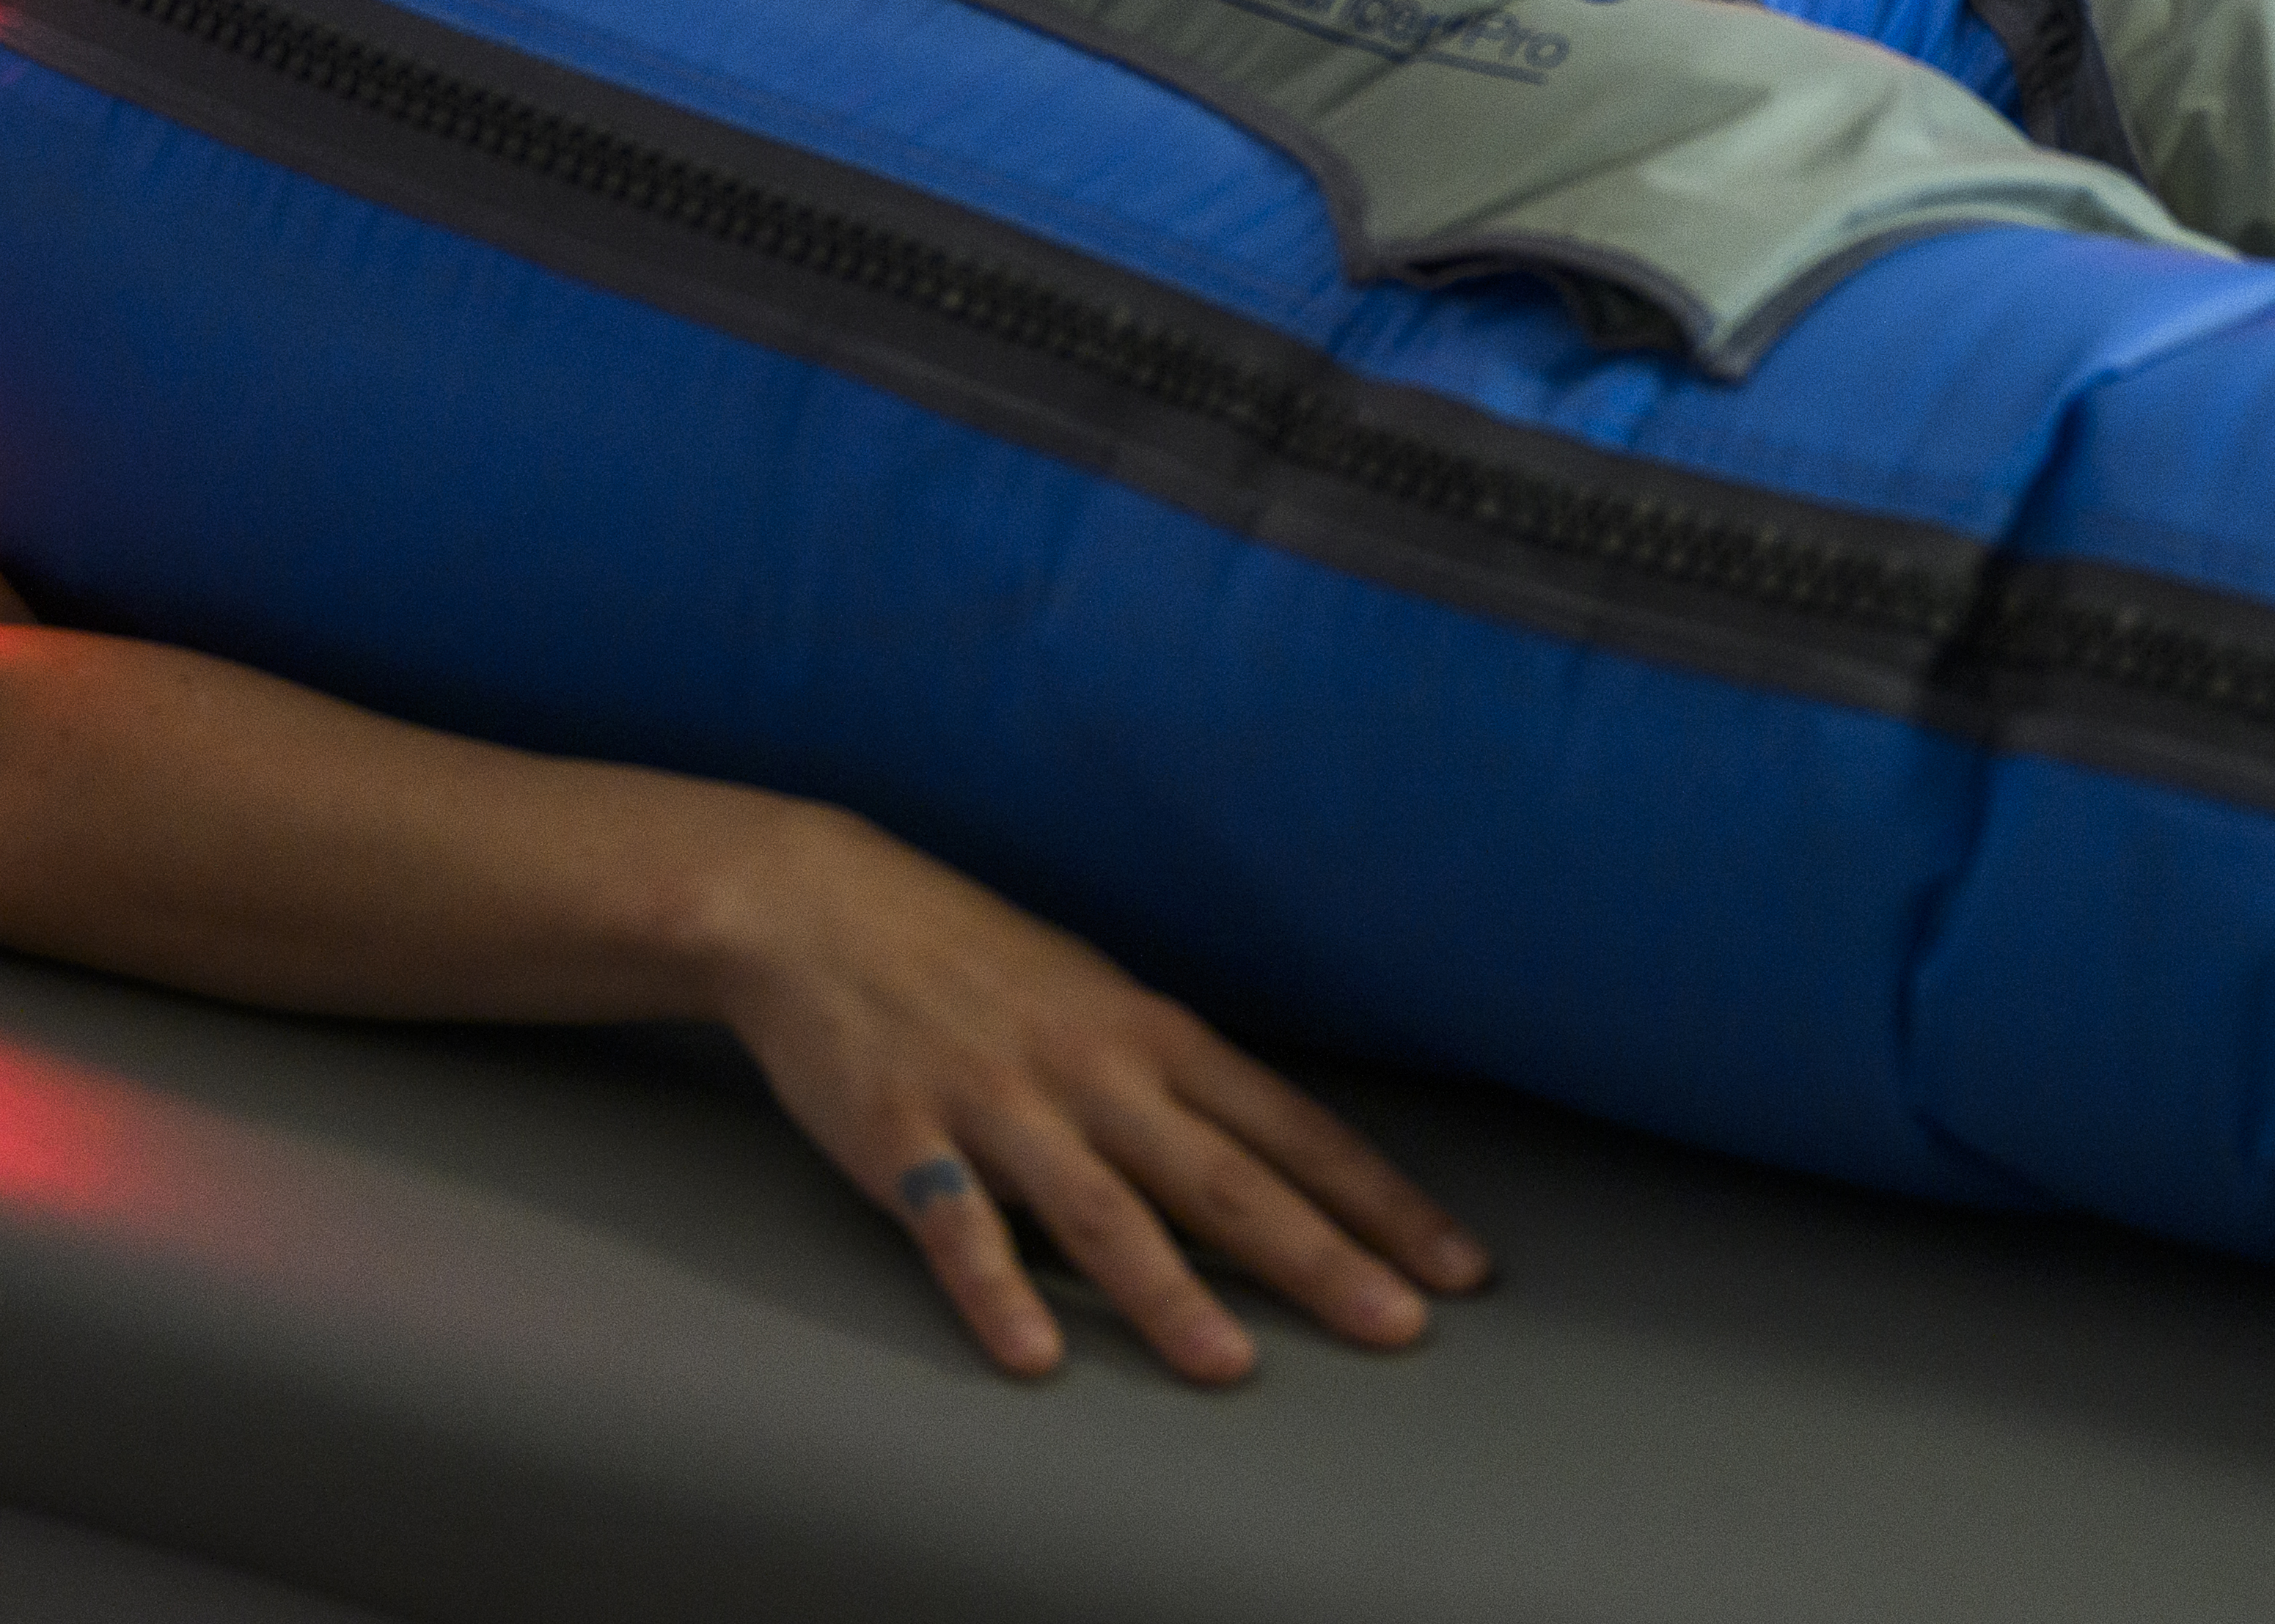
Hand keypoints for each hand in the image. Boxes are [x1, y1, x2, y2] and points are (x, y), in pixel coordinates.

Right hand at [699, 804, 1489, 1382]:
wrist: (818, 906)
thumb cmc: (969, 956)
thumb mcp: (1094, 995)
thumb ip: (1170, 1078)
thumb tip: (1264, 1149)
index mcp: (1149, 1033)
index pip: (1290, 1127)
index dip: (1378, 1200)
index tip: (1456, 1266)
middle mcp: (1091, 1071)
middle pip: (1222, 1178)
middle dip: (1318, 1257)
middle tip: (1399, 1326)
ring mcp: (997, 1106)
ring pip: (1100, 1212)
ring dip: (1169, 1293)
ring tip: (1232, 1366)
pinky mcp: (904, 1141)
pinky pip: (957, 1228)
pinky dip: (996, 1291)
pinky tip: (1035, 1355)